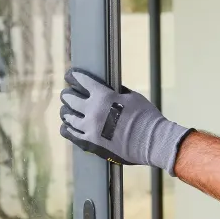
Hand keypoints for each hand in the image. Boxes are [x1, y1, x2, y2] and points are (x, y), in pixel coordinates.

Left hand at [59, 68, 189, 171]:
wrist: (152, 142)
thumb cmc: (146, 117)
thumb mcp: (132, 96)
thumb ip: (116, 92)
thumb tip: (108, 89)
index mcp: (103, 96)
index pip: (82, 81)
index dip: (73, 76)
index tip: (70, 75)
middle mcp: (92, 111)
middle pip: (70, 98)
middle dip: (68, 94)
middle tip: (67, 94)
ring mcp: (90, 128)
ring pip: (68, 117)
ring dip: (66, 111)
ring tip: (66, 110)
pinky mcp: (90, 143)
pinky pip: (71, 134)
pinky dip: (67, 128)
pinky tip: (66, 126)